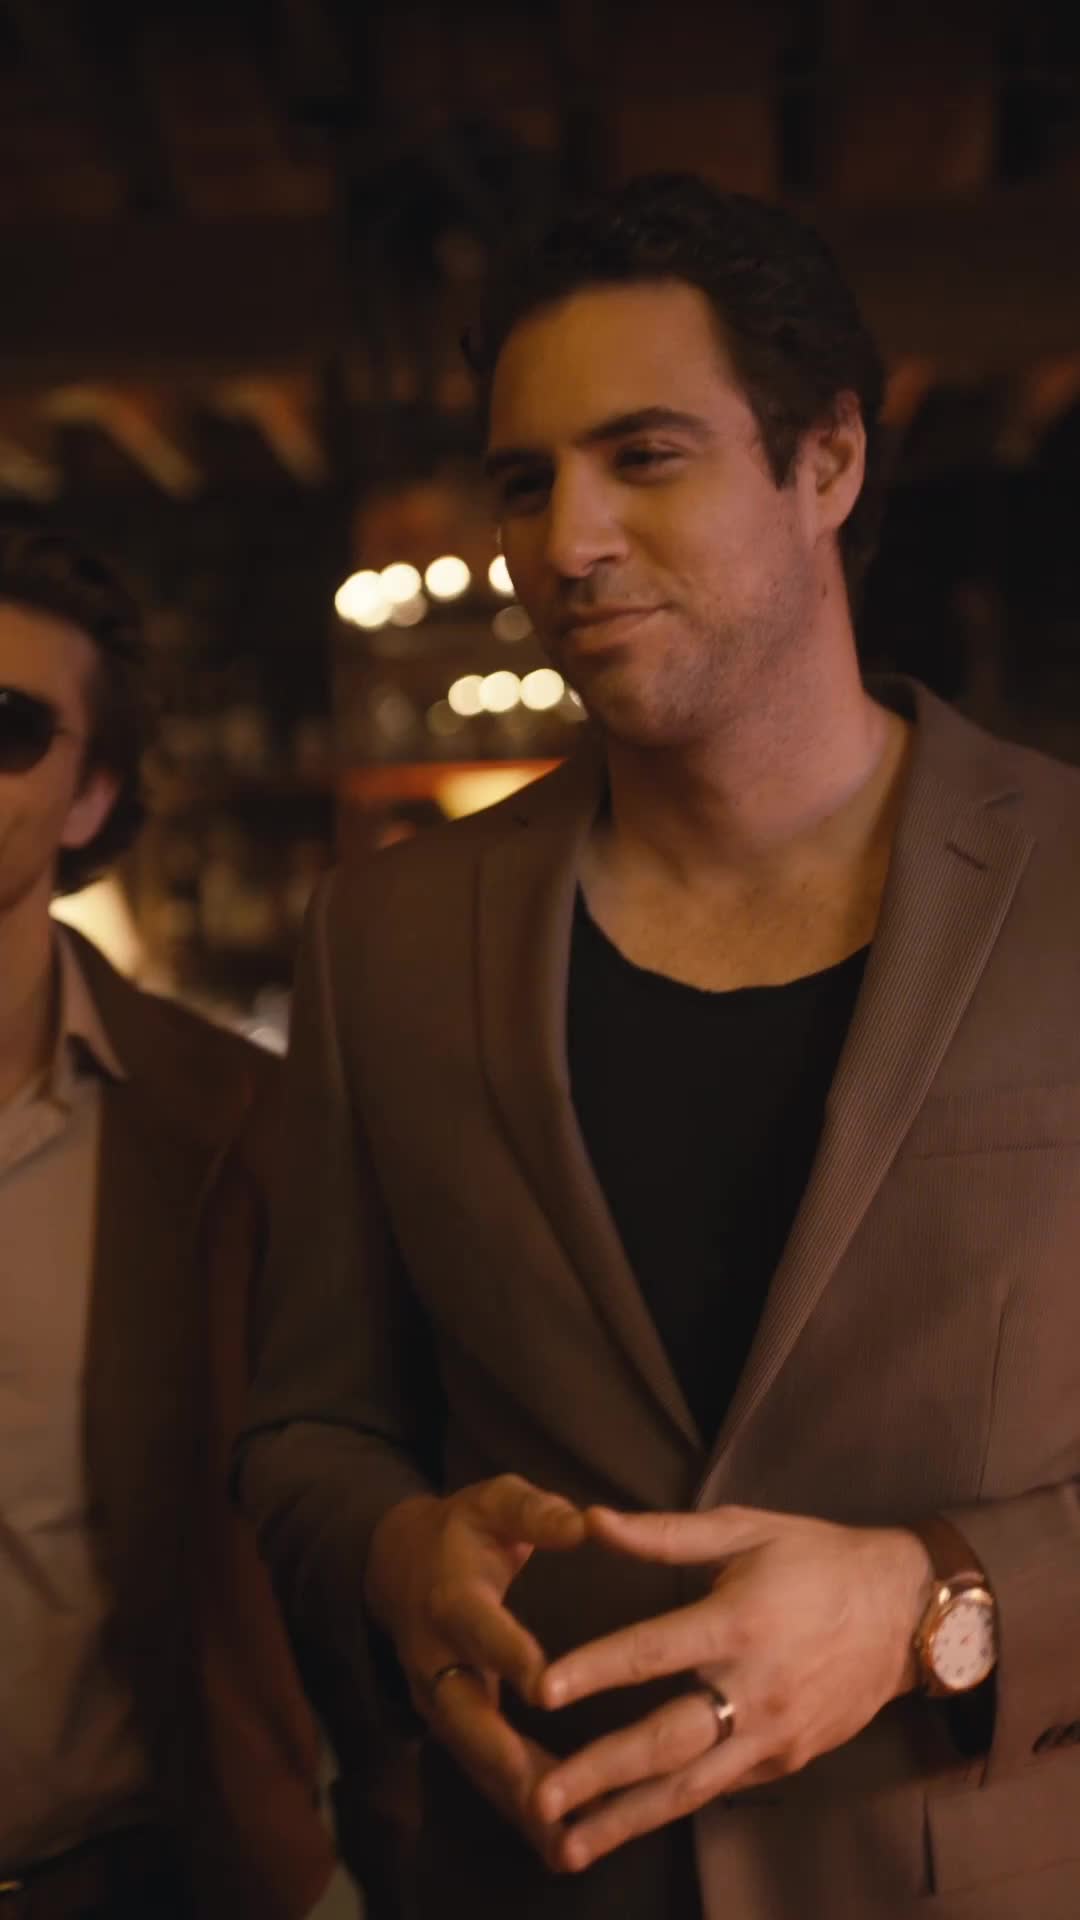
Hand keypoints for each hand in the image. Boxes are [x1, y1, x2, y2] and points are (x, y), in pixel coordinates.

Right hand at [365, 1475, 586, 1859]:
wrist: (399, 1564)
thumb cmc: (465, 1530)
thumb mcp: (494, 1502)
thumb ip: (536, 1511)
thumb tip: (583, 1521)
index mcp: (451, 1598)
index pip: (479, 1629)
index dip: (509, 1654)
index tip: (544, 1684)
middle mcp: (437, 1658)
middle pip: (466, 1717)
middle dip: (505, 1759)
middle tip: (548, 1796)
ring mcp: (440, 1700)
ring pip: (474, 1760)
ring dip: (515, 1801)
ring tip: (563, 1840)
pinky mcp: (452, 1727)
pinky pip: (482, 1774)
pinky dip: (516, 1811)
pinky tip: (561, 1845)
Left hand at [532, 1504, 931, 1872]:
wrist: (906, 1612)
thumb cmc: (817, 1559)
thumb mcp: (745, 1529)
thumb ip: (665, 1533)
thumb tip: (593, 1519)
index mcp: (739, 1623)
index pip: (653, 1651)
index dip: (594, 1669)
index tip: (541, 1689)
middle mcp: (754, 1689)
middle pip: (665, 1741)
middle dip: (599, 1773)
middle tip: (539, 1799)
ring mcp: (772, 1735)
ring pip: (689, 1787)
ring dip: (625, 1819)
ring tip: (567, 1845)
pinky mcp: (785, 1761)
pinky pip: (718, 1788)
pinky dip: (669, 1810)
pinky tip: (624, 1825)